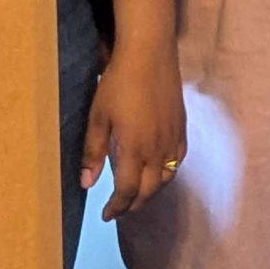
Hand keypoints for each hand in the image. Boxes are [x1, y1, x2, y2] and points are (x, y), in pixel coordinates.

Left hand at [80, 0, 185, 218]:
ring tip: (136, 193)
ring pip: (166, 178)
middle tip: (119, 209)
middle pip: (149, 190)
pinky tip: (157, 170)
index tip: (106, 215)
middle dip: (133, 204)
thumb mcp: (98, 117)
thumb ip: (93, 152)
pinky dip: (167, 173)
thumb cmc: (118, 83)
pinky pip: (178, 160)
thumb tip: (87, 184)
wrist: (149, 53)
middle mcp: (157, 149)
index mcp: (134, 149)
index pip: (127, 191)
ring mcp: (173, 138)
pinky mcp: (182, 127)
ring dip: (151, 191)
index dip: (117, 207)